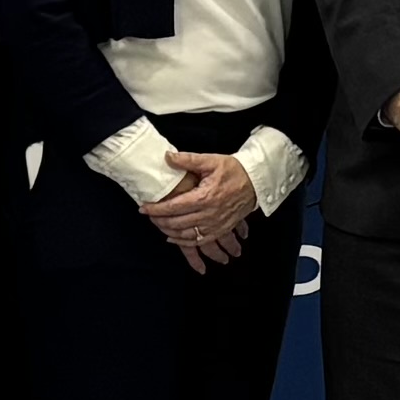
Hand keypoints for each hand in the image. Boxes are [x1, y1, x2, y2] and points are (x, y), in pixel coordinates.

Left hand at [142, 147, 260, 268]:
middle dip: (159, 221)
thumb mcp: (210, 161)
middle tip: (148, 216)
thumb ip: (187, 160)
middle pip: (176, 223)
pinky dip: (183, 242)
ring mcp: (215, 225)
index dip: (156, 209)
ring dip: (168, 232)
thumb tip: (167, 157)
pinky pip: (198, 241)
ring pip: (185, 235)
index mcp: (204, 197)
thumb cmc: (233, 170)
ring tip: (158, 225)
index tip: (143, 208)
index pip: (173, 206)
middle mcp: (209, 214)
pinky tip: (173, 238)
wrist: (256, 182)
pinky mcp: (220, 230)